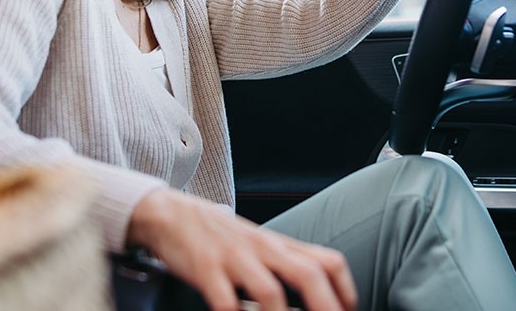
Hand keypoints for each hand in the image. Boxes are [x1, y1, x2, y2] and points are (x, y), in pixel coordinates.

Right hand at [126, 188, 356, 310]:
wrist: (170, 213)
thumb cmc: (219, 236)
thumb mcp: (258, 246)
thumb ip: (285, 266)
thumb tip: (316, 298)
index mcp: (280, 245)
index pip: (328, 262)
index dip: (346, 291)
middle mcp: (263, 249)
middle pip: (308, 275)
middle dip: (326, 308)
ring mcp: (235, 258)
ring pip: (270, 291)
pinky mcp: (205, 269)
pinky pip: (224, 301)